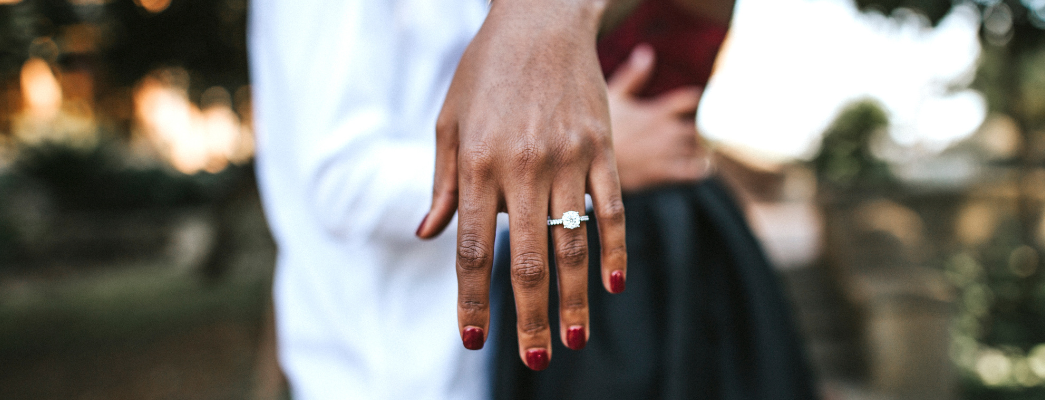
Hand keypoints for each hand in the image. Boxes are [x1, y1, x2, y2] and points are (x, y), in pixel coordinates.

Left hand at [416, 0, 627, 370]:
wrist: (541, 21)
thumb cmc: (487, 73)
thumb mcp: (449, 122)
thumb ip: (444, 183)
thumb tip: (429, 235)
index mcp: (479, 165)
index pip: (475, 249)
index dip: (473, 299)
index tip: (473, 337)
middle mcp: (523, 168)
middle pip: (528, 259)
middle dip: (529, 316)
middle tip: (535, 360)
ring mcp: (568, 159)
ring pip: (573, 243)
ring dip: (574, 298)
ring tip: (574, 340)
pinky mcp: (601, 148)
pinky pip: (612, 208)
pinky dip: (615, 249)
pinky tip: (614, 286)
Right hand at [608, 44, 710, 192]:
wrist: (586, 162)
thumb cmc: (597, 127)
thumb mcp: (612, 96)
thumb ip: (633, 75)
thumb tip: (646, 51)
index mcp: (655, 111)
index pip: (689, 100)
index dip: (695, 101)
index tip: (694, 105)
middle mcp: (664, 130)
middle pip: (697, 128)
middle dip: (700, 132)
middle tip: (697, 135)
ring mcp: (664, 151)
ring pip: (698, 149)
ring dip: (702, 150)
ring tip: (700, 152)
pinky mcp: (661, 172)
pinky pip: (693, 171)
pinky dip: (701, 170)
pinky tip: (699, 169)